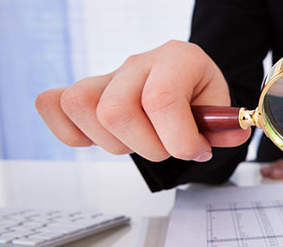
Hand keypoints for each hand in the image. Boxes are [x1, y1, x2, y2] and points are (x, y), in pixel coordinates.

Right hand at [35, 40, 250, 161]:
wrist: (185, 79)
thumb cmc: (199, 94)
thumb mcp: (221, 107)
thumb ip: (225, 127)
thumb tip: (229, 137)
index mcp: (178, 59)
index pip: (161, 100)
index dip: (179, 140)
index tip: (196, 150)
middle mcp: (138, 62)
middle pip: (115, 111)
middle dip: (147, 147)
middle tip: (167, 147)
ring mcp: (108, 76)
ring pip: (81, 107)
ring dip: (113, 143)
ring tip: (139, 142)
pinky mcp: (85, 92)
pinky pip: (53, 105)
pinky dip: (71, 133)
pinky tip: (103, 139)